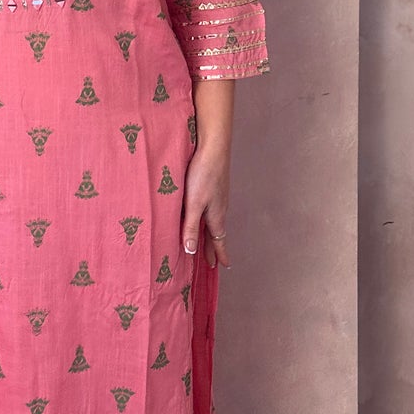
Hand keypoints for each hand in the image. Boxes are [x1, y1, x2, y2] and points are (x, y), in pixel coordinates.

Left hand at [181, 141, 231, 269]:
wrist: (213, 147)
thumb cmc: (203, 175)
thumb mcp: (193, 204)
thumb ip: (190, 227)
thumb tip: (190, 251)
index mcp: (215, 216)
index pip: (218, 241)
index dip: (220, 254)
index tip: (223, 266)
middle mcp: (219, 209)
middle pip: (217, 234)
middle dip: (214, 248)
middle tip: (213, 262)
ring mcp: (217, 198)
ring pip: (214, 221)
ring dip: (212, 235)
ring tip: (208, 242)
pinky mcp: (213, 187)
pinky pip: (212, 210)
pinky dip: (208, 220)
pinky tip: (204, 215)